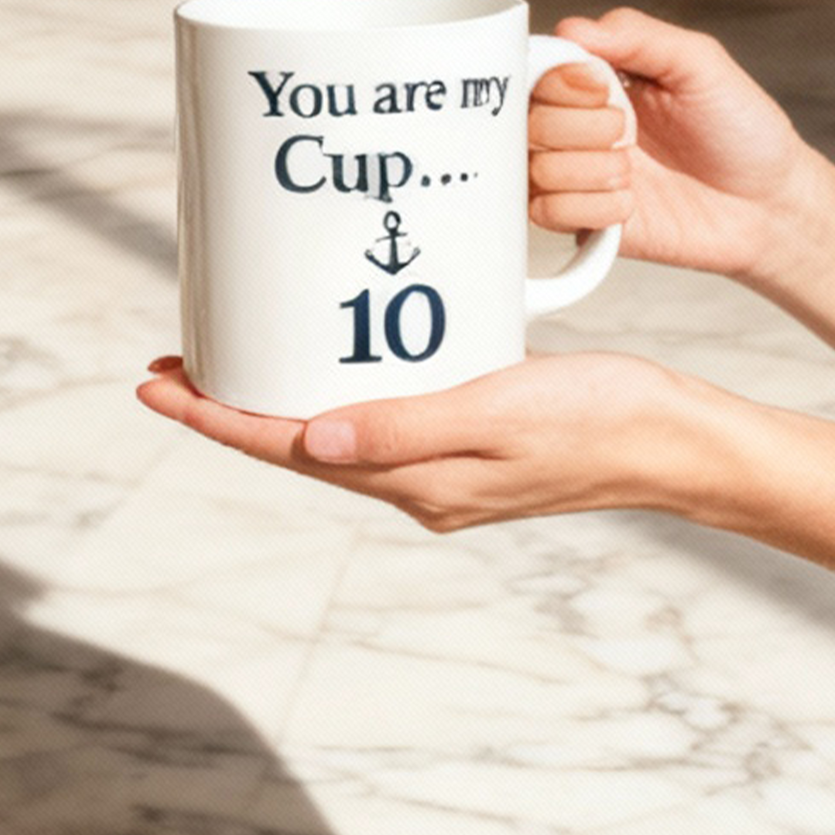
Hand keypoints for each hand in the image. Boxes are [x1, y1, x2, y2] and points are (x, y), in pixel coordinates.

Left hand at [137, 352, 692, 531]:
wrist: (680, 441)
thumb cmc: (602, 418)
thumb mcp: (499, 410)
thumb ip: (403, 428)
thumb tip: (307, 442)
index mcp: (418, 481)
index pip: (289, 448)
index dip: (215, 418)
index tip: (155, 386)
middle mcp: (421, 482)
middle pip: (299, 444)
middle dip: (231, 408)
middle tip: (173, 363)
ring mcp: (446, 467)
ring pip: (337, 433)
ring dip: (280, 399)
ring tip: (235, 357)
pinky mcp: (473, 439)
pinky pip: (384, 416)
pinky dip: (343, 386)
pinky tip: (340, 351)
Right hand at [530, 7, 808, 279]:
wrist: (771, 205)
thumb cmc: (744, 131)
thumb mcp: (700, 64)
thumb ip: (638, 36)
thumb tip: (573, 28)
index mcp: (602, 81)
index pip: (539, 70)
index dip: (561, 80)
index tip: (601, 87)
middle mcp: (583, 127)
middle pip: (529, 122)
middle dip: (580, 128)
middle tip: (627, 132)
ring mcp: (583, 176)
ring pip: (535, 169)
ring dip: (587, 171)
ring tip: (631, 173)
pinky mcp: (588, 223)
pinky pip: (549, 215)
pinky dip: (591, 208)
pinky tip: (629, 205)